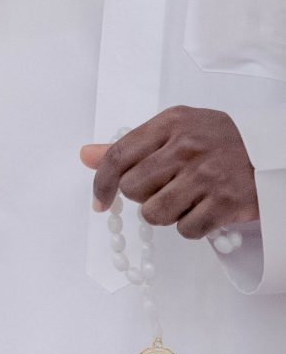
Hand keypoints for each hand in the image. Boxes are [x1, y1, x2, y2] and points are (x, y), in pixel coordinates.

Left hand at [81, 108, 259, 239]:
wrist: (275, 151)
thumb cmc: (220, 141)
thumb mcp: (177, 130)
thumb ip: (131, 145)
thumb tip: (86, 156)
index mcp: (171, 123)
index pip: (118, 156)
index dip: (101, 184)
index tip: (100, 202)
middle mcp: (187, 146)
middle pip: (133, 189)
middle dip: (143, 196)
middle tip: (165, 189)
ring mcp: (207, 175)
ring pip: (155, 214)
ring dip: (166, 214)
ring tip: (186, 200)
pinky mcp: (225, 203)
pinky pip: (185, 230)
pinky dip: (190, 227)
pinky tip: (203, 211)